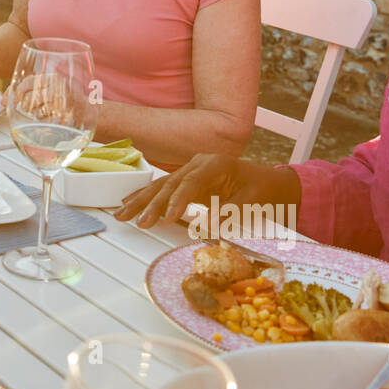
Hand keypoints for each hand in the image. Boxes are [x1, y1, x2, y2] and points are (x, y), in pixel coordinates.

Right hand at [113, 154, 299, 228]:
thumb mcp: (251, 201)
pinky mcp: (185, 179)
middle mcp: (198, 163)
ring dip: (140, 201)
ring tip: (122, 214)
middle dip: (151, 204)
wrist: (266, 181)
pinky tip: (128, 203)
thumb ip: (228, 211)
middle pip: (169, 183)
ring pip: (160, 185)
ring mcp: (189, 169)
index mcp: (215, 164)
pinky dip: (145, 197)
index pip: (191, 183)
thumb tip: (206, 225)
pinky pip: (162, 188)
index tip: (168, 218)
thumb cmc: (261, 190)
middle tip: (138, 221)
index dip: (178, 200)